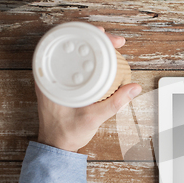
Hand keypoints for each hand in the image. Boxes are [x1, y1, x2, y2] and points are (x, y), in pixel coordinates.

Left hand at [36, 27, 141, 152]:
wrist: (56, 145)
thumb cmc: (67, 133)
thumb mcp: (93, 118)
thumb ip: (115, 103)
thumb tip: (134, 88)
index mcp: (52, 78)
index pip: (70, 46)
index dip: (91, 37)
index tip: (108, 37)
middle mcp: (50, 75)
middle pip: (73, 45)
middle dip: (96, 39)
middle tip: (116, 42)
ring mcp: (55, 79)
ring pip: (74, 54)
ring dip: (93, 48)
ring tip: (110, 46)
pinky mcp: (61, 84)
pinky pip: (75, 64)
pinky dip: (89, 59)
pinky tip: (100, 60)